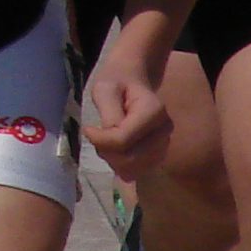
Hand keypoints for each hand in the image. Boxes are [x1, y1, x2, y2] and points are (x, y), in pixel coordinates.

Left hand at [84, 48, 173, 179]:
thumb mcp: (104, 88)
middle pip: (130, 158)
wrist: (132, 80)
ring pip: (133, 168)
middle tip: (95, 135)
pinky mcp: (158, 154)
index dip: (100, 140)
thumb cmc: (116, 81)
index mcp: (154, 111)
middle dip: (106, 151)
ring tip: (104, 139)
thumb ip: (108, 113)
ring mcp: (164, 144)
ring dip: (112, 159)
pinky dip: (120, 164)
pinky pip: (137, 171)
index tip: (86, 128)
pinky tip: (113, 148)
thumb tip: (110, 140)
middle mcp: (164, 130)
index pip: (123, 139)